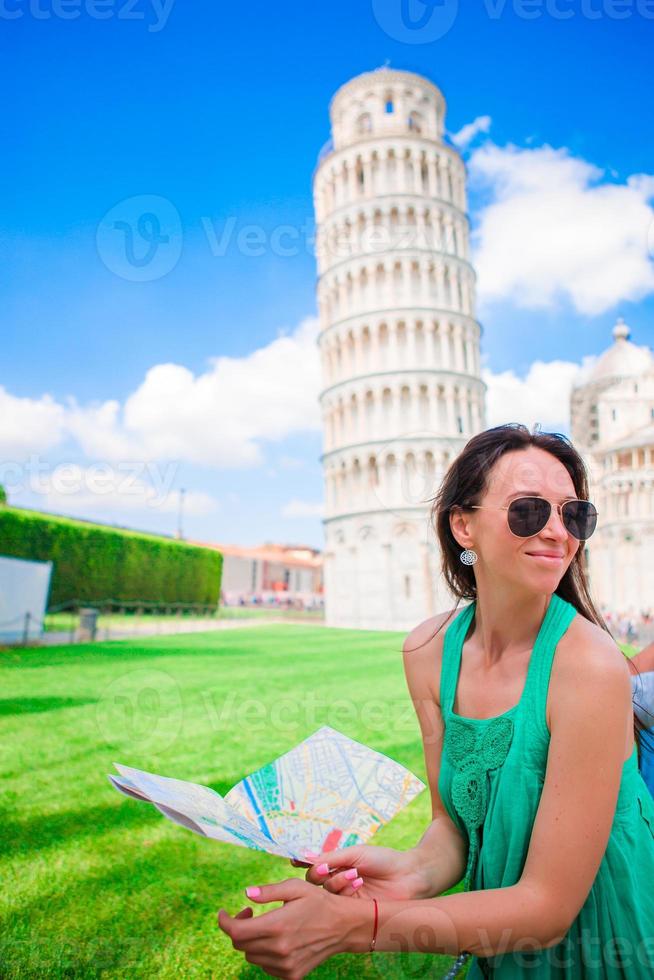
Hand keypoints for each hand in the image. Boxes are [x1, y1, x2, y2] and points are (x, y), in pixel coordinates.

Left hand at [217, 877, 352, 978]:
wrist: (345, 926)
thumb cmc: (319, 901)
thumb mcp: (295, 887)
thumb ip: (268, 892)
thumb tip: (246, 894)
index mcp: (277, 926)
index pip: (236, 932)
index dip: (225, 922)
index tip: (224, 913)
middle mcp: (279, 949)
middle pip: (241, 944)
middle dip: (238, 928)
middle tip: (250, 913)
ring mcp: (285, 965)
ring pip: (252, 956)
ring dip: (252, 941)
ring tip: (266, 925)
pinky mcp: (292, 975)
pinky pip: (265, 966)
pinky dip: (264, 953)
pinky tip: (277, 939)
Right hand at [290, 843, 432, 900]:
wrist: (408, 876)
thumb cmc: (383, 860)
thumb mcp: (355, 853)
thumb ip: (331, 857)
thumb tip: (306, 858)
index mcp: (339, 864)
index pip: (314, 864)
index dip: (304, 862)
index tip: (295, 860)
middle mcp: (338, 880)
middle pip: (313, 881)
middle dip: (317, 874)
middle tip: (325, 869)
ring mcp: (344, 896)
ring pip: (324, 892)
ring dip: (336, 881)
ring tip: (355, 874)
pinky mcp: (351, 910)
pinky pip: (337, 902)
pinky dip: (345, 890)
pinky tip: (358, 883)